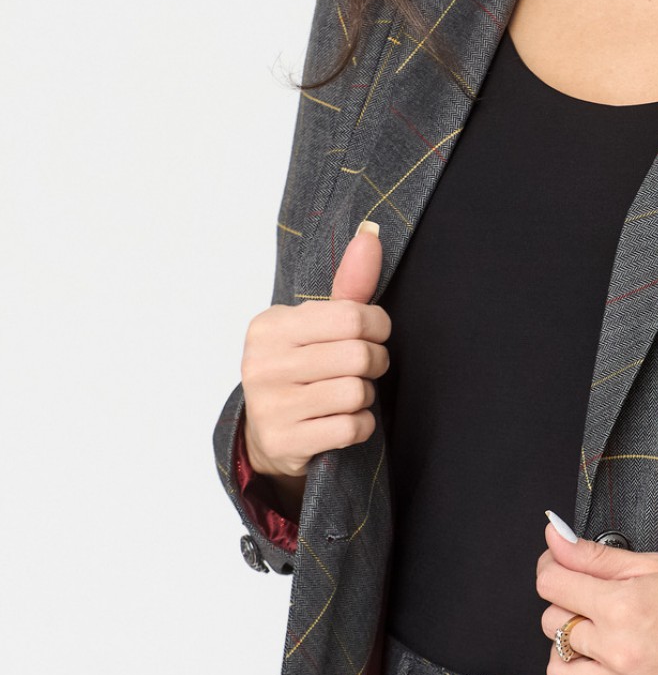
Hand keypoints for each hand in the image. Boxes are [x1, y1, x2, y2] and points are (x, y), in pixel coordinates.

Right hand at [240, 221, 391, 482]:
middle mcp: (262, 363)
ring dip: (366, 396)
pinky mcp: (284, 442)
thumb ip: (348, 283)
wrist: (268, 432)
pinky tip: (344, 419)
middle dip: (375, 362)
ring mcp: (270, 406)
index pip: (352, 317)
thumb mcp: (317, 323)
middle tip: (366, 366)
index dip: (378, 326)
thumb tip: (371, 233)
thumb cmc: (300, 367)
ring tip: (349, 393)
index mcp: (270, 325)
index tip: (374, 333)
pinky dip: (361, 425)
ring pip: (357, 393)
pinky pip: (351, 428)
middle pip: (359, 356)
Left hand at [535, 520, 657, 674]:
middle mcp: (620, 648)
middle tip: (591, 604)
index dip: (551, 568)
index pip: (552, 583)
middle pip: (552, 624)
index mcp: (624, 604)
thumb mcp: (657, 565)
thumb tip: (552, 535)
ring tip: (592, 642)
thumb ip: (597, 555)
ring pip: (557, 670)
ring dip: (565, 651)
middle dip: (566, 608)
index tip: (561, 569)